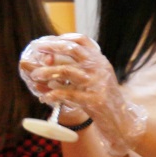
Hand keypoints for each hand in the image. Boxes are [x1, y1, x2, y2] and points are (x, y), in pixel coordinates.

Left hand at [20, 34, 146, 155]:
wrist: (120, 118)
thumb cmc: (102, 96)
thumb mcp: (95, 77)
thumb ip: (77, 67)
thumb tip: (46, 59)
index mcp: (100, 60)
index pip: (81, 40)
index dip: (62, 38)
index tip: (46, 41)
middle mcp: (99, 68)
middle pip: (73, 49)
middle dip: (52, 47)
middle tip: (37, 50)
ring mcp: (97, 83)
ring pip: (65, 71)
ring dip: (46, 72)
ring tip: (35, 75)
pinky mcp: (93, 99)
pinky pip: (66, 94)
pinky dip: (51, 95)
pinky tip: (44, 98)